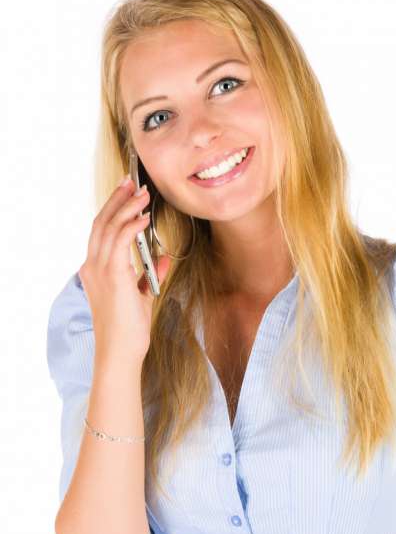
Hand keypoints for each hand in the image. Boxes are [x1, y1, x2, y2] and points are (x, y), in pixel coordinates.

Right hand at [78, 176, 170, 362]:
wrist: (121, 352)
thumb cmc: (129, 330)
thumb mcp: (142, 296)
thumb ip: (150, 274)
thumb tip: (164, 257)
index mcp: (95, 270)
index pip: (100, 231)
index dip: (113, 209)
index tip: (126, 193)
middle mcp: (92, 267)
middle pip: (101, 222)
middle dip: (117, 199)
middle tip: (131, 182)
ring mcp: (99, 270)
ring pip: (108, 227)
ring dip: (127, 207)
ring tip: (142, 193)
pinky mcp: (112, 275)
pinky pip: (120, 241)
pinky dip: (131, 225)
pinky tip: (144, 217)